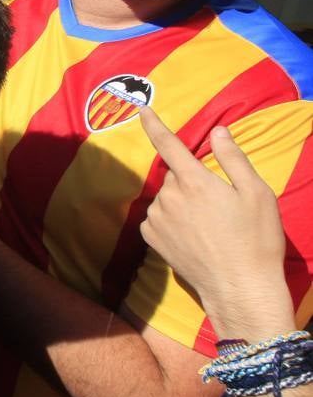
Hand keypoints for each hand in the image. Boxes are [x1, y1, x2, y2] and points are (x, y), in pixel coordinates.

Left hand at [138, 106, 293, 337]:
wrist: (240, 288)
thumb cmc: (256, 240)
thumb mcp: (257, 194)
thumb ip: (233, 158)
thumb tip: (218, 131)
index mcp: (194, 181)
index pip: (168, 144)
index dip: (153, 124)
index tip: (141, 108)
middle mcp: (169, 196)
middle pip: (175, 176)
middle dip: (192, 183)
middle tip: (219, 207)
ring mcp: (156, 218)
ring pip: (166, 198)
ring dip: (181, 203)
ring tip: (209, 228)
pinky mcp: (150, 238)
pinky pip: (158, 218)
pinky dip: (171, 221)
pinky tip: (193, 237)